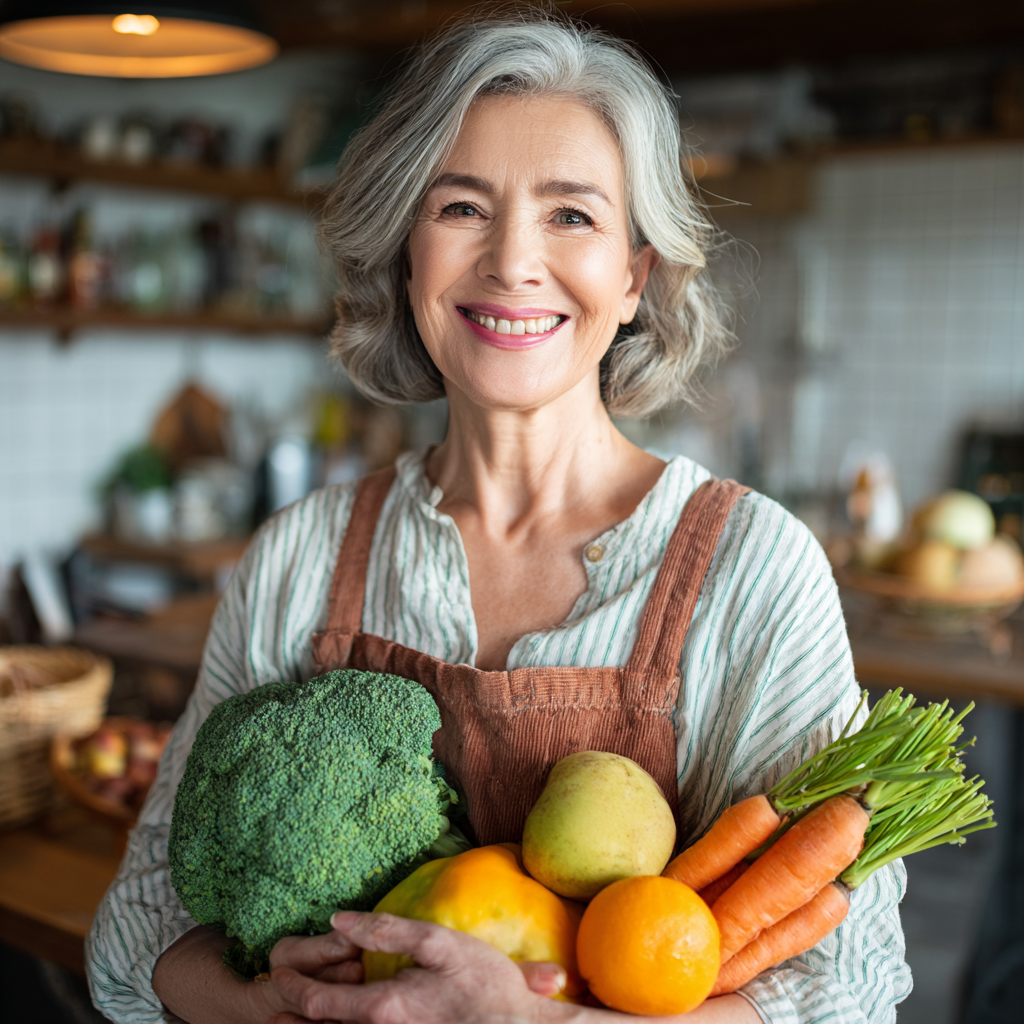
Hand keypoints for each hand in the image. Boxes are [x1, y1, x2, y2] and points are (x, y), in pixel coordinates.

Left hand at [264, 910, 574, 1023]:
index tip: (276, 971)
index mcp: (383, 1007)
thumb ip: (386, 929)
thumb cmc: (482, 984)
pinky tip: (337, 1023)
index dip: (290, 985)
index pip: (317, 1000)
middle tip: (268, 1008)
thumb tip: (339, 920)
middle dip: (289, 1018)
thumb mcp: (438, 943)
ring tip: (286, 1021)